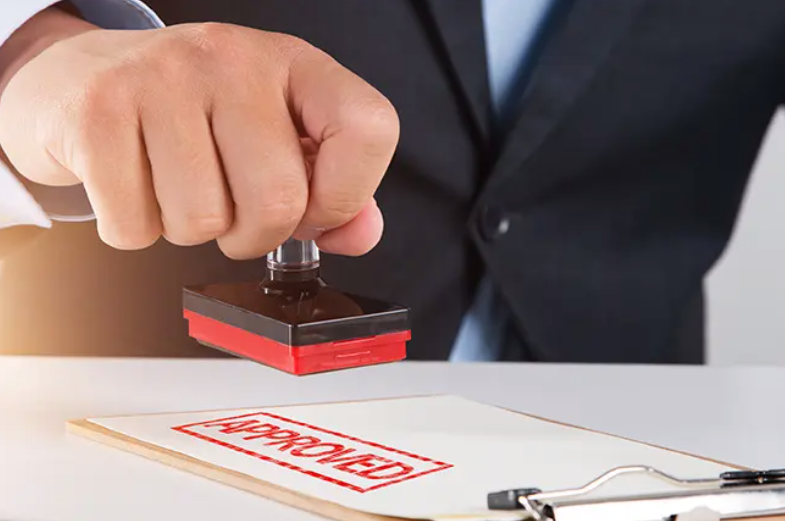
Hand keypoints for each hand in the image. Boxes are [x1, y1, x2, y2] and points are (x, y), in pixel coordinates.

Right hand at [0, 7, 397, 258]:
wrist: (83, 76)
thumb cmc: (193, 115)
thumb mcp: (276, 135)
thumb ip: (332, 187)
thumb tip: (358, 233)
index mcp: (293, 63)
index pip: (368, 128)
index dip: (347, 195)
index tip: (315, 207)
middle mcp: (233, 59)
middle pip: (278, 201)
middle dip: (254, 236)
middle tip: (232, 213)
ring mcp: (162, 78)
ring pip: (203, 223)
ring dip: (191, 231)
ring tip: (177, 187)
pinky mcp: (98, 112)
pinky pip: (136, 227)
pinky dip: (136, 229)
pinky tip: (136, 186)